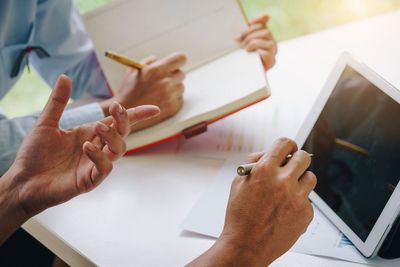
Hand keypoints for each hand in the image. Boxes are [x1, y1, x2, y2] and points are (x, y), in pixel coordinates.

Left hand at [5, 75, 159, 217]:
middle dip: (125, 120)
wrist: (22, 181)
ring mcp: (95, 164)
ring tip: (98, 127)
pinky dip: (99, 156)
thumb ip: (58, 102)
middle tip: (116, 108)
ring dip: (113, 136)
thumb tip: (65, 76)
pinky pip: (104, 168)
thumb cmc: (34, 155)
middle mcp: (97, 147)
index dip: (137, 115)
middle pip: (123, 133)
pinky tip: (86, 147)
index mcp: (90, 133)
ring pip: (118, 150)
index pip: (118, 122)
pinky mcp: (90, 179)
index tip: (154, 109)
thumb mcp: (45, 123)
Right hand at [102, 52, 186, 130]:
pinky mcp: (173, 107)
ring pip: (181, 87)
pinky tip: (160, 100)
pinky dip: (172, 99)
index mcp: (157, 69)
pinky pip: (179, 99)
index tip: (175, 65)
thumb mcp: (133, 70)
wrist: (126, 112)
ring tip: (159, 92)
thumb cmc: (128, 90)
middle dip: (174, 76)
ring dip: (173, 88)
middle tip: (163, 80)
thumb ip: (148, 61)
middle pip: (182, 74)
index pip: (181, 58)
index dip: (178, 61)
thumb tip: (158, 59)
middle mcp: (166, 81)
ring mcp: (171, 95)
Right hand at [189, 138, 315, 266]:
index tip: (288, 150)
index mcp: (264, 170)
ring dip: (301, 180)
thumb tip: (268, 153)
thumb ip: (254, 162)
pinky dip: (299, 202)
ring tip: (288, 191)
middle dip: (297, 159)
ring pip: (311, 177)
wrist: (246, 245)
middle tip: (292, 167)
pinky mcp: (306, 213)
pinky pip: (308, 199)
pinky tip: (285, 210)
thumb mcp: (238, 182)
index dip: (287, 145)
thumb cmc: (240, 216)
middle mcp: (283, 181)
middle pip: (304, 157)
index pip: (285, 143)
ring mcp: (297, 198)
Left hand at [236, 14, 276, 69]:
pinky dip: (257, 53)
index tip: (248, 23)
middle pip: (266, 32)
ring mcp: (273, 53)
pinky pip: (266, 54)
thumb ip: (249, 31)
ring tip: (244, 49)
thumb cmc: (245, 57)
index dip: (257, 21)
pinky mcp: (271, 62)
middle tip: (240, 41)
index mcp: (266, 36)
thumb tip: (263, 17)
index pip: (264, 24)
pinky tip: (251, 54)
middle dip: (250, 35)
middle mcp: (272, 43)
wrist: (246, 74)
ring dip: (253, 44)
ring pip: (267, 42)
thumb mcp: (244, 42)